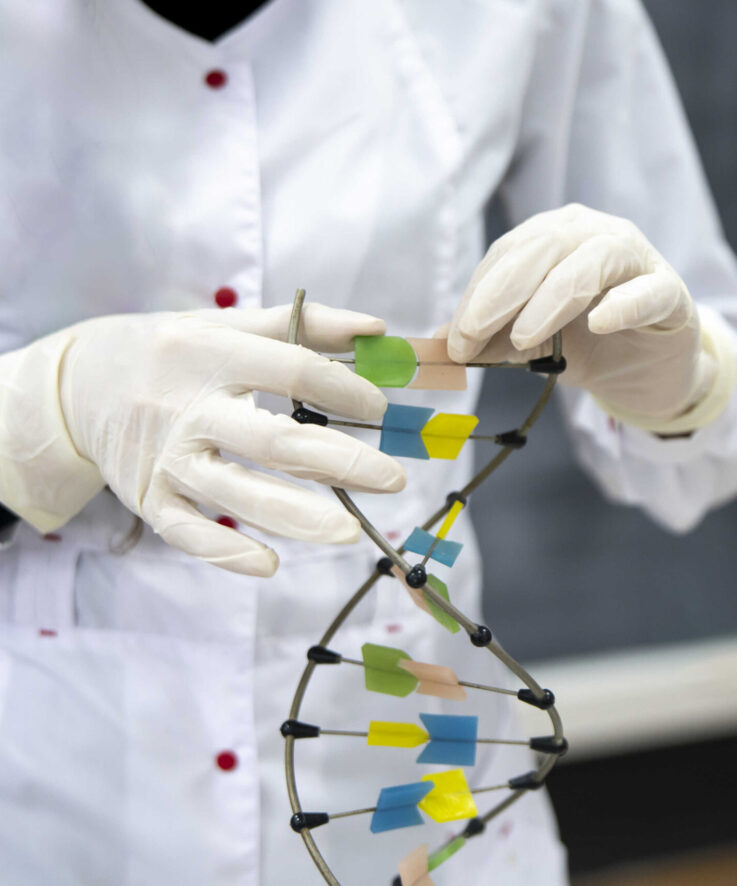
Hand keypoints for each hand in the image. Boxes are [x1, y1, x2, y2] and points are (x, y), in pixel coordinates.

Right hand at [2, 303, 405, 575]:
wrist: (78, 383)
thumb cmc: (168, 351)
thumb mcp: (224, 323)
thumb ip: (302, 325)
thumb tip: (376, 328)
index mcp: (211, 353)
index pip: (291, 370)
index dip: (343, 391)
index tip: (379, 409)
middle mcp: (188, 407)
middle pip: (273, 440)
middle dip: (339, 463)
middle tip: (393, 479)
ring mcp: (167, 458)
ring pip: (237, 493)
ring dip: (297, 516)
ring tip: (350, 532)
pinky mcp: (148, 497)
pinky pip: (189, 533)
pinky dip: (227, 551)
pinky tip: (271, 564)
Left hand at [447, 203, 724, 430]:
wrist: (645, 366)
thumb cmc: (584, 342)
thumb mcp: (529, 340)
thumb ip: (490, 337)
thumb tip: (440, 342)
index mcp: (552, 237)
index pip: (506, 256)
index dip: (476, 296)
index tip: (455, 340)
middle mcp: (592, 234)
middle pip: (542, 248)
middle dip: (500, 293)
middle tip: (472, 334)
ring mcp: (635, 257)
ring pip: (590, 262)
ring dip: (550, 300)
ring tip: (522, 339)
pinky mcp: (669, 292)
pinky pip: (647, 291)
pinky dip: (622, 305)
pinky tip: (598, 324)